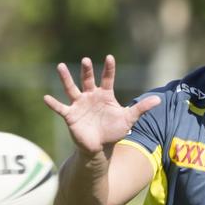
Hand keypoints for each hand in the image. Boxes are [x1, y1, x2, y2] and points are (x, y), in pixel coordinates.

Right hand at [43, 55, 160, 154]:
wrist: (100, 147)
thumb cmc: (114, 131)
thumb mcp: (129, 119)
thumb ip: (141, 108)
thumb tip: (159, 99)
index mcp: (105, 95)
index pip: (107, 78)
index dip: (109, 68)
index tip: (110, 57)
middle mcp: (90, 96)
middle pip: (87, 80)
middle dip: (87, 71)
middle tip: (86, 60)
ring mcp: (79, 105)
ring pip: (71, 88)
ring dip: (66, 78)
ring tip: (60, 66)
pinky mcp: (71, 116)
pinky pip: (61, 108)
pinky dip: (53, 104)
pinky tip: (45, 97)